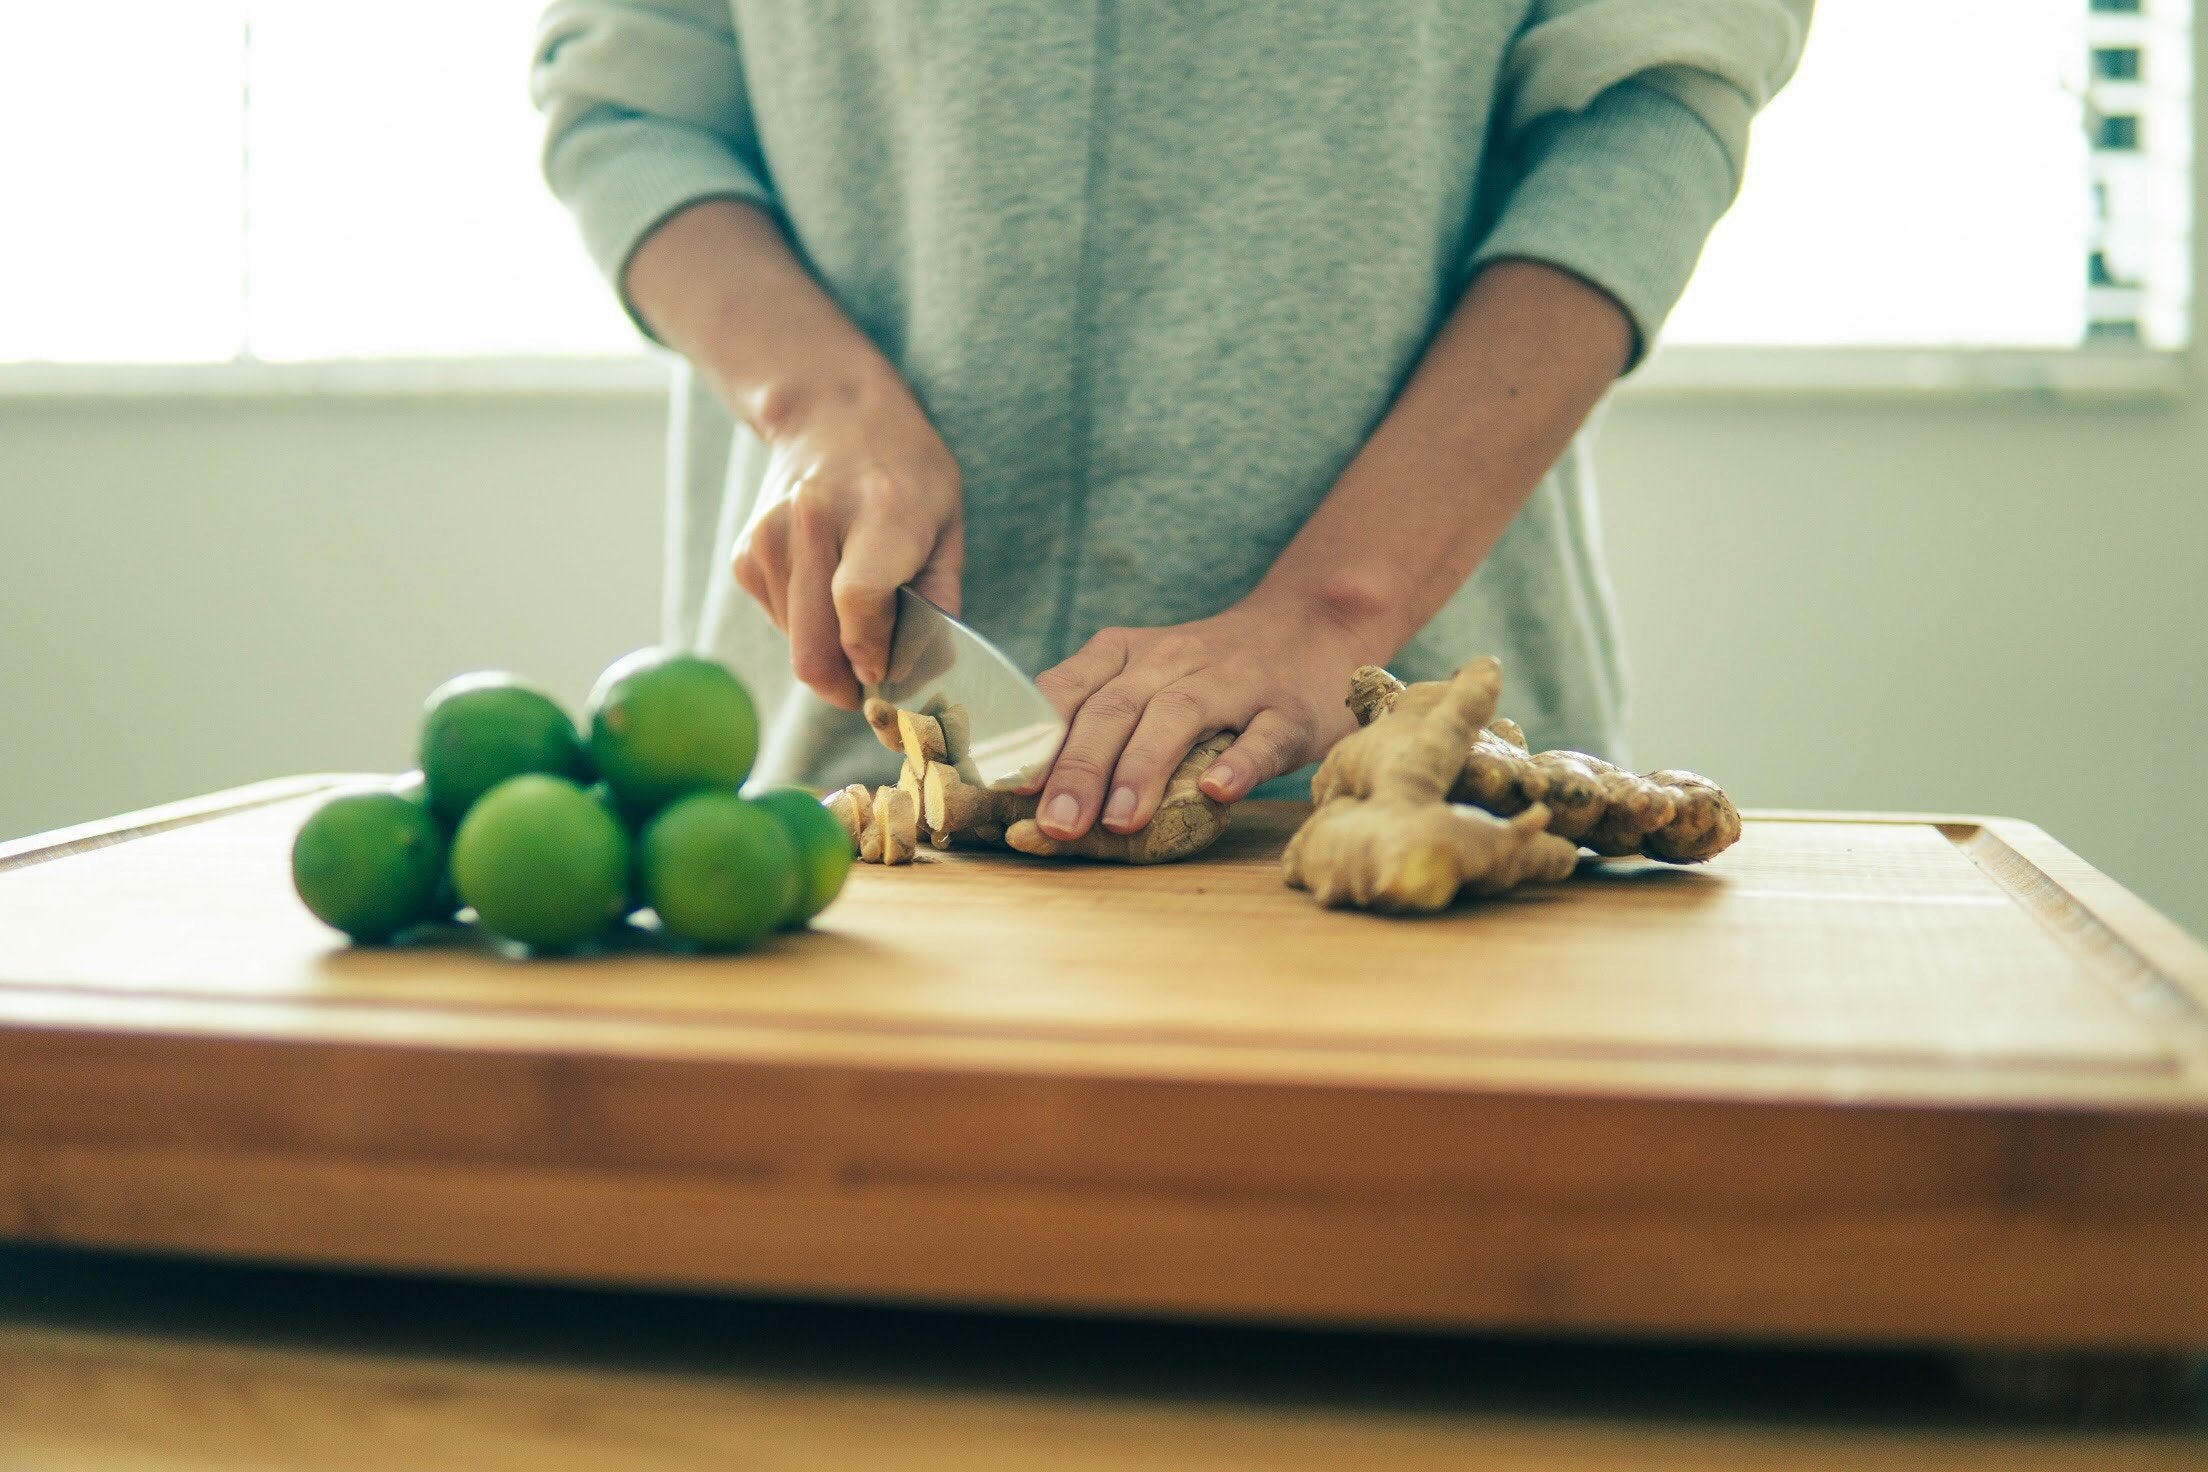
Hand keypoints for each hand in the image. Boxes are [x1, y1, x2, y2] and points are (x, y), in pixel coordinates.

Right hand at [729, 366, 963, 709]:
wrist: (833, 415)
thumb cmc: (907, 474)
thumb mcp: (948, 526)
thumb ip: (938, 602)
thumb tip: (922, 677)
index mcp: (880, 512)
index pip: (858, 603)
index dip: (872, 654)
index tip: (887, 672)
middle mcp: (814, 521)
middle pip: (814, 644)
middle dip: (845, 686)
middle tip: (874, 688)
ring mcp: (770, 537)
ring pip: (795, 645)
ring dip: (829, 656)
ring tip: (860, 621)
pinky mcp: (745, 555)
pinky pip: (779, 622)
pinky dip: (807, 628)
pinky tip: (828, 591)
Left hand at [1030, 597, 1373, 841]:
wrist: (1314, 625)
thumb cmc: (1206, 671)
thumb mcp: (1139, 677)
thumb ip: (1088, 719)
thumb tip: (1021, 789)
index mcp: (1123, 654)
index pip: (1067, 691)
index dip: (1036, 741)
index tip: (1010, 788)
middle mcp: (1172, 660)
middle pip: (1114, 708)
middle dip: (1080, 769)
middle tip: (1057, 824)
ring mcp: (1234, 681)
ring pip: (1178, 715)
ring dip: (1143, 768)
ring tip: (1119, 820)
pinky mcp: (1288, 710)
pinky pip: (1262, 735)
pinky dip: (1239, 762)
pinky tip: (1216, 791)